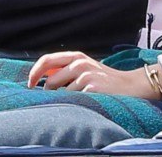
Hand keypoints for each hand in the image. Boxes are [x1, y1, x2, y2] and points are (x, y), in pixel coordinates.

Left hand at [27, 51, 154, 98]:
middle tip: (58, 100)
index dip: (34, 72)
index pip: (47, 60)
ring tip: (83, 100)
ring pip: (62, 94)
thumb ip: (66, 70)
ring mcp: (86, 75)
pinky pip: (74, 101)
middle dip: (50, 94)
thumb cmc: (105, 80)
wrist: (131, 86)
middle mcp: (80, 63)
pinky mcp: (92, 88)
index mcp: (77, 56)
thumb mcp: (85, 68)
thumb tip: (41, 79)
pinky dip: (77, 105)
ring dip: (67, 101)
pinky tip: (89, 103)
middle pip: (51, 81)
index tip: (30, 84)